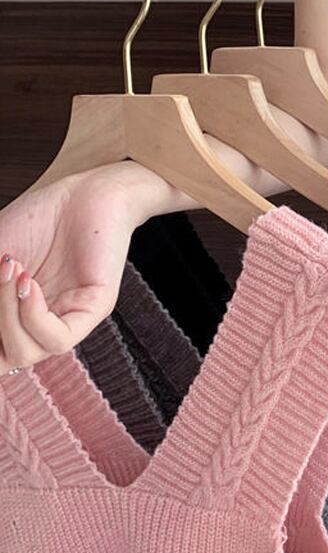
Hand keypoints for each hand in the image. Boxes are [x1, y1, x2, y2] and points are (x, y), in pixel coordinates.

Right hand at [0, 164, 152, 374]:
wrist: (82, 192)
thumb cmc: (36, 220)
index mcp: (15, 316)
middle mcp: (41, 324)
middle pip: (3, 360)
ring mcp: (68, 319)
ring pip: (26, 352)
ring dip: (6, 314)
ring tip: (10, 270)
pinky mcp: (95, 309)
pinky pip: (59, 339)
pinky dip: (33, 317)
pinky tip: (28, 285)